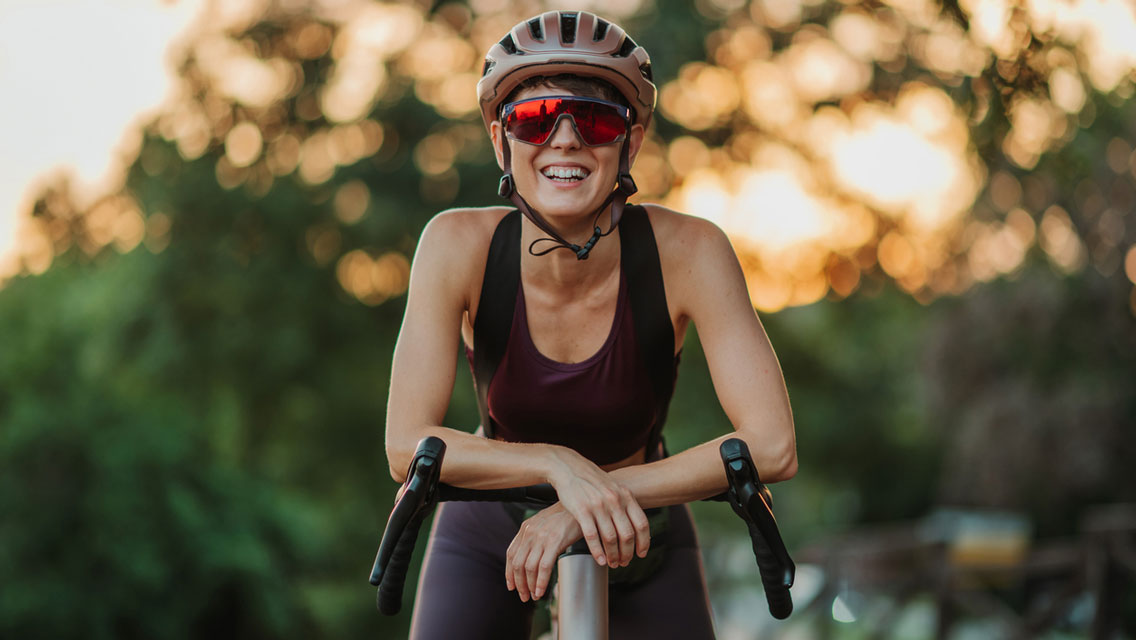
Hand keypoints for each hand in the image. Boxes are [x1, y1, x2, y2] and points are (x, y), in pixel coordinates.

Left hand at [505, 504, 580, 601]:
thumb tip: (529, 556)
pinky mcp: (554, 542)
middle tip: (524, 596)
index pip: (511, 553)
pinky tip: (541, 591)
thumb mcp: (544, 523)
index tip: (512, 586)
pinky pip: (543, 567)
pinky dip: (540, 582)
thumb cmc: (566, 516)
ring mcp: (541, 537)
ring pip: (529, 567)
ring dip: (529, 586)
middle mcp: (530, 532)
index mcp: (526, 527)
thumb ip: (534, 536)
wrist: (581, 506)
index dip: (509, 572)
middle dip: (519, 584)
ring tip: (534, 596)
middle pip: (517, 563)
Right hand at [544, 446, 649, 570]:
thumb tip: (636, 525)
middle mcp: (614, 501)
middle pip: (627, 535)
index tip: (641, 554)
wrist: (568, 467)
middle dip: (627, 553)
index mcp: (625, 495)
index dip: (644, 542)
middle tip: (624, 562)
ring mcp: (598, 505)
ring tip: (612, 562)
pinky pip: (592, 536)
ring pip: (610, 538)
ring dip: (613, 555)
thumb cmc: (591, 480)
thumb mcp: (614, 487)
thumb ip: (624, 503)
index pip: (642, 524)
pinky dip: (597, 551)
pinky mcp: (581, 510)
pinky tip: (600, 560)